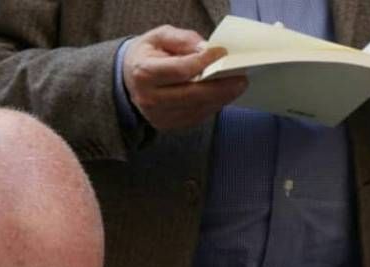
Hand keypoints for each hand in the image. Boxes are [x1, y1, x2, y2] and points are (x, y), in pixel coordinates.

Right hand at [123, 25, 247, 131]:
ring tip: (236, 86)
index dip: (204, 62)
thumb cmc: (147, 55)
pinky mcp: (167, 125)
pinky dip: (210, 107)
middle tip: (240, 79)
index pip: (180, 71)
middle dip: (219, 87)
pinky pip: (194, 117)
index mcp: (145, 73)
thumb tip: (204, 48)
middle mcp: (150, 98)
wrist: (129, 80)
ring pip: (195, 109)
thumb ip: (181, 39)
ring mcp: (158, 116)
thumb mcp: (159, 37)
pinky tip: (221, 97)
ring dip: (219, 99)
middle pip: (191, 95)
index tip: (222, 53)